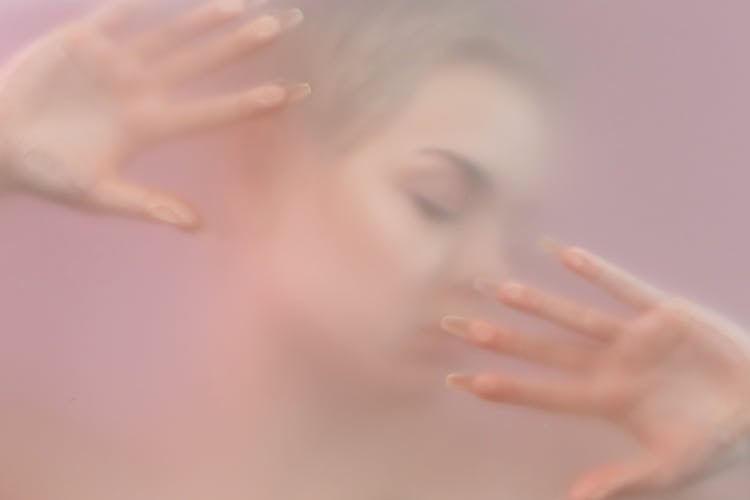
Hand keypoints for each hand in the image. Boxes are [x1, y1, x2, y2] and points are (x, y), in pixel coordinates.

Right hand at [0, 0, 308, 227]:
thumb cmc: (47, 173)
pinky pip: (115, 14)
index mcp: (150, 125)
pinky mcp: (82, 41)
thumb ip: (147, 205)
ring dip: (204, 18)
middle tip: (288, 25)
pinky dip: (136, 0)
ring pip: (170, 34)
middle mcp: (143, 90)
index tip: (296, 94)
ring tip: (241, 3)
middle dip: (243, 44)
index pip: (215, 111)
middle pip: (204, 63)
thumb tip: (198, 226)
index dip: (253, 101)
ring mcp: (116, 64)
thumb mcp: (97, 194)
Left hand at [442, 239, 749, 499]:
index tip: (458, 380)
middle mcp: (609, 365)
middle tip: (453, 325)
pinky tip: (561, 253)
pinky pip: (623, 288)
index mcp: (606, 401)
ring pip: (574, 317)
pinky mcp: (662, 314)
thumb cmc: (716, 439)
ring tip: (497, 288)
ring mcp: (632, 338)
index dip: (502, 386)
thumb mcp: (670, 467)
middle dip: (500, 339)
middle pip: (543, 351)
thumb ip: (624, 481)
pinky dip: (595, 271)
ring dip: (538, 303)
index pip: (540, 393)